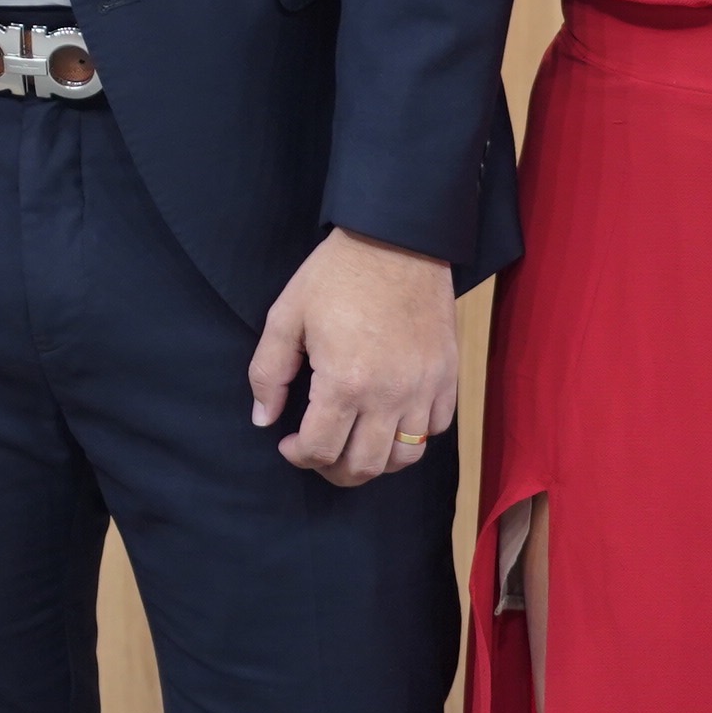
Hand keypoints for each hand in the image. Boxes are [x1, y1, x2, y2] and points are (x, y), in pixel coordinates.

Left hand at [248, 227, 458, 486]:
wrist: (398, 242)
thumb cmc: (337, 275)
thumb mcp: (286, 316)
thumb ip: (269, 373)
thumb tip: (263, 419)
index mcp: (345, 384)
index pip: (320, 450)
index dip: (298, 456)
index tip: (288, 443)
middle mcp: (390, 397)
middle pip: (364, 467)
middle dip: (333, 470)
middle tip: (317, 454)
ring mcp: (425, 390)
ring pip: (405, 458)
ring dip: (374, 462)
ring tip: (353, 444)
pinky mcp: (448, 378)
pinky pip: (435, 430)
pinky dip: (411, 438)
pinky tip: (388, 422)